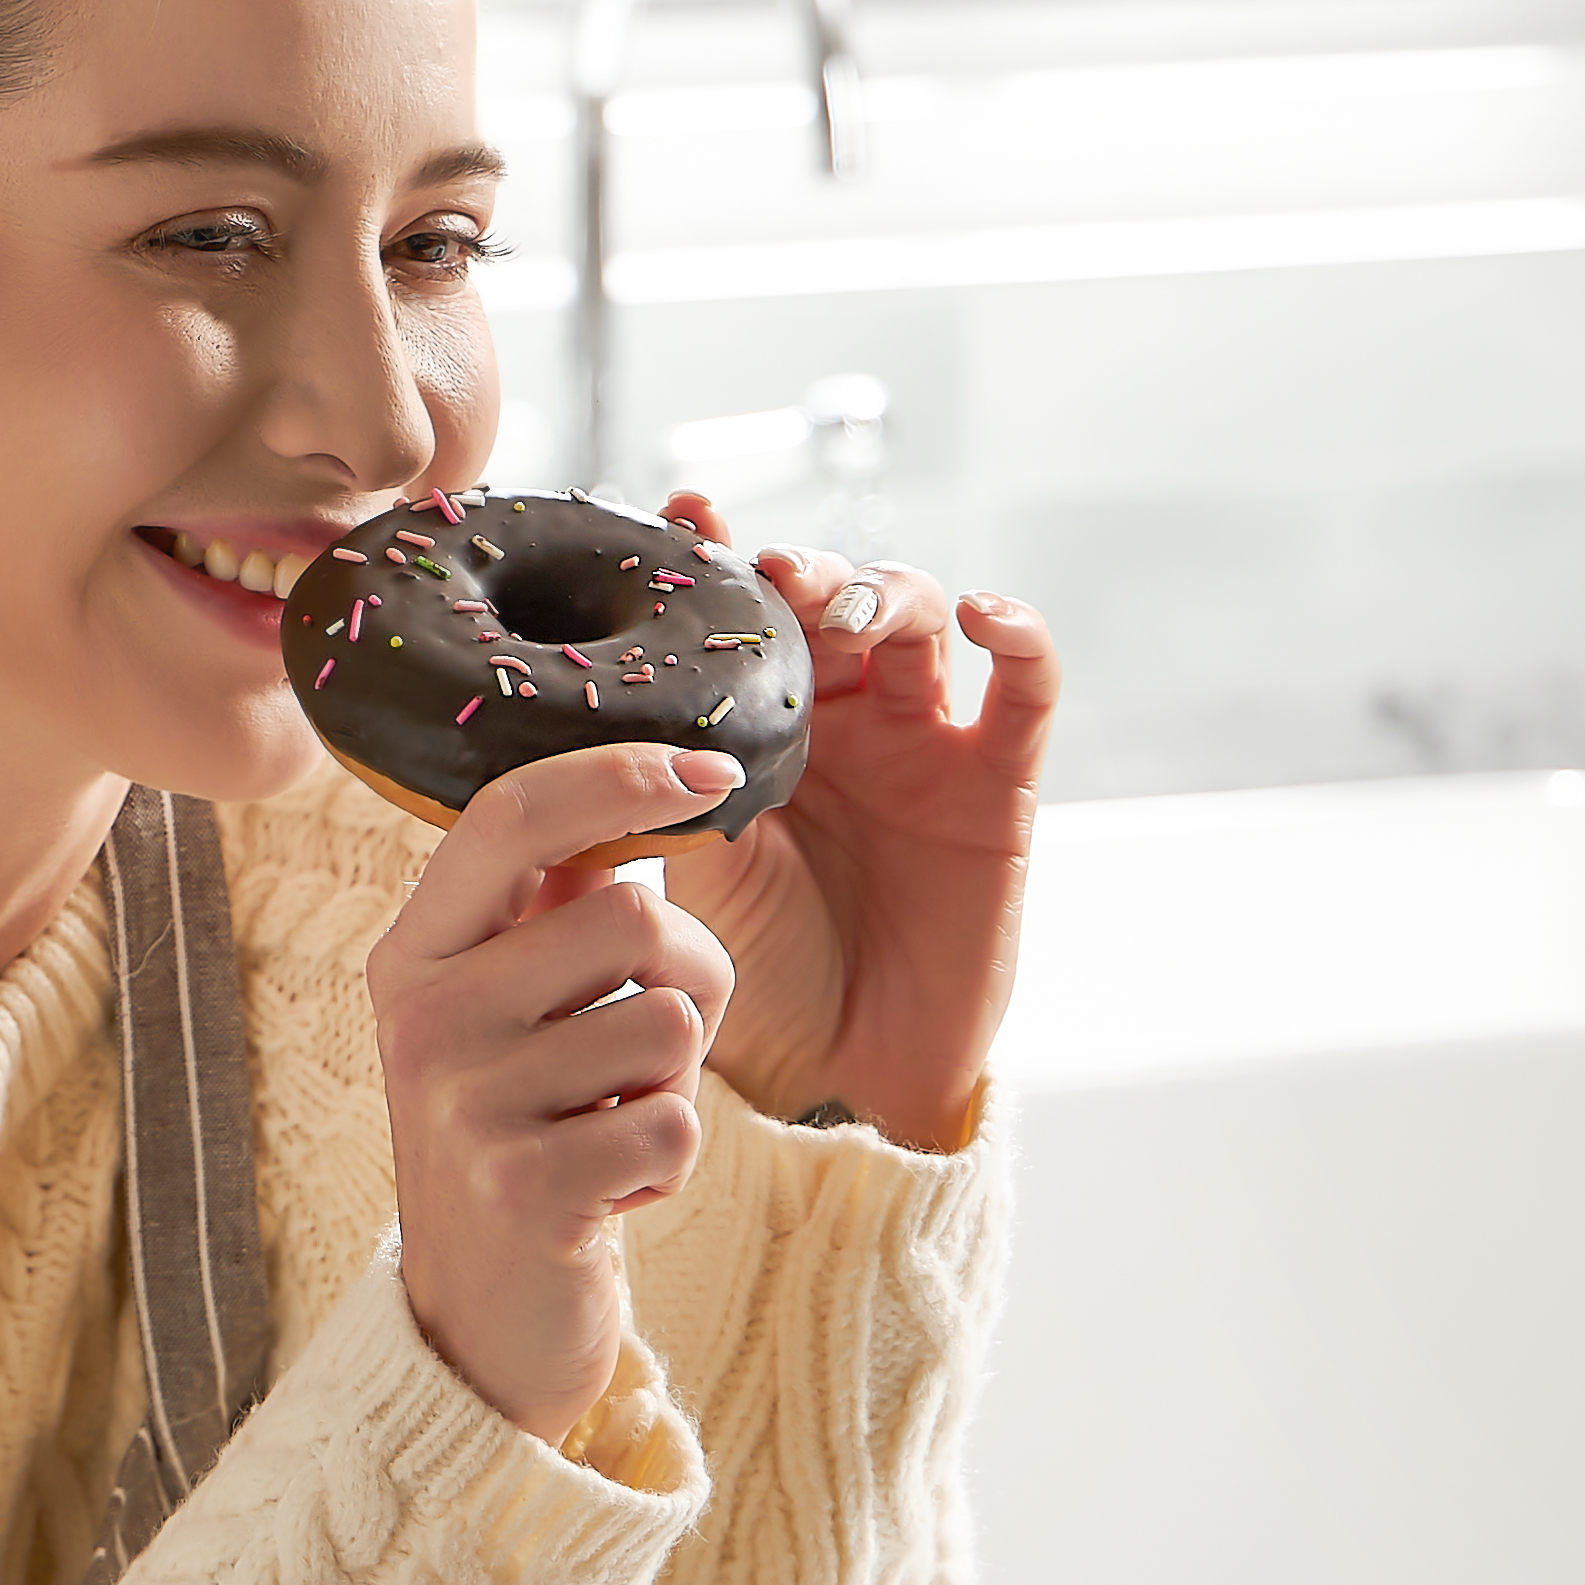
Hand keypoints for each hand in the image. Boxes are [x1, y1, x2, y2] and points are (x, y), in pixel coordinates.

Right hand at [370, 741, 741, 1443]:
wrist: (481, 1321)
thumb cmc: (525, 1138)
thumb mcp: (508, 1016)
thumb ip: (554, 916)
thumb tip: (662, 796)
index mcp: (415, 953)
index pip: (514, 816)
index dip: (619, 775)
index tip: (711, 768)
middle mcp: (424, 1016)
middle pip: (632, 917)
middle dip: (686, 983)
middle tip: (638, 1059)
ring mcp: (466, 1103)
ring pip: (667, 1023)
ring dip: (676, 1084)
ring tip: (611, 1131)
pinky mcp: (525, 1186)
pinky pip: (675, 1122)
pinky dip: (671, 1163)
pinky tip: (612, 1195)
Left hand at [656, 505, 1058, 1149]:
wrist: (838, 1072)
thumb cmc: (752, 975)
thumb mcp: (682, 870)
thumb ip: (643, 792)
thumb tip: (558, 719)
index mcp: (756, 724)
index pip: (741, 615)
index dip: (720, 556)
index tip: (681, 512)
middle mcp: (839, 717)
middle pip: (835, 597)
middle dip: (807, 569)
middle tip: (773, 574)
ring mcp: (923, 743)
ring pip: (919, 620)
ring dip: (886, 591)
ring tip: (846, 607)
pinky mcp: (998, 785)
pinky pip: (1026, 692)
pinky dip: (1019, 636)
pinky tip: (985, 614)